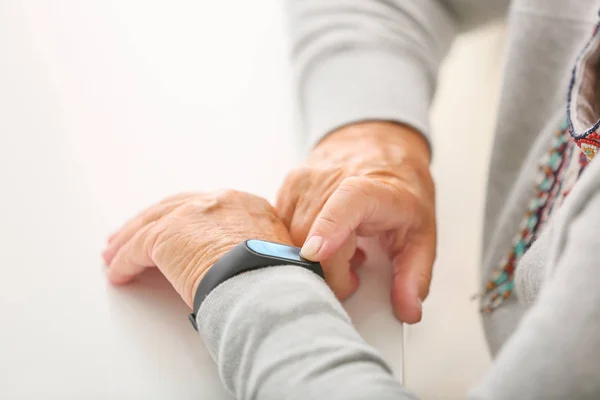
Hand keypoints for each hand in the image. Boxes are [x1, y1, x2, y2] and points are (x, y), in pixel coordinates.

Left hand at [102, 191, 292, 307]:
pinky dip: (124, 262)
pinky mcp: (167, 235)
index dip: (181, 217)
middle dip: (148, 222)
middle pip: (171, 208)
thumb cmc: (274, 281)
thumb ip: (251, 249)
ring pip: (149, 223)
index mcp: (246, 205)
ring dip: (128, 241)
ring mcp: (191, 213)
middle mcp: (218, 201)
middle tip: (130, 235)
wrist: (265, 285)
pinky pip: (138, 249)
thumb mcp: (269, 255)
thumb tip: (242, 267)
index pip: (204, 206)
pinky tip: (118, 274)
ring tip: (113, 255)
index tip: (170, 226)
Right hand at [276, 122, 435, 322]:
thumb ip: (415, 275)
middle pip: (311, 237)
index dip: (329, 229)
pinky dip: (298, 246)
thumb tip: (407, 310)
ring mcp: (306, 181)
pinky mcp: (288, 186)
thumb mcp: (421, 234)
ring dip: (312, 260)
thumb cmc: (399, 191)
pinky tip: (322, 241)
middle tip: (352, 275)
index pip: (347, 204)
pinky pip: (281, 229)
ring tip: (342, 253)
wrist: (379, 149)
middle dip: (328, 272)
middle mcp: (333, 179)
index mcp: (374, 190)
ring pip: (290, 237)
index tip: (316, 253)